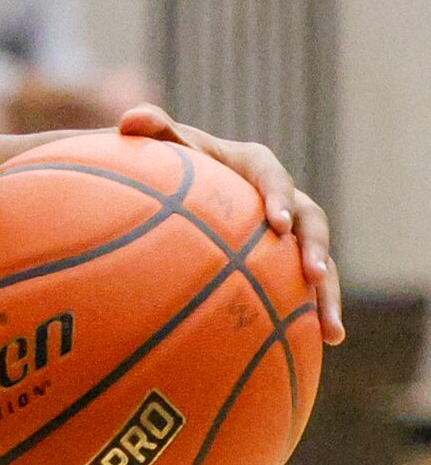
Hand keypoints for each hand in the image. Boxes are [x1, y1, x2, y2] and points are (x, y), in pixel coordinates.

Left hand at [118, 106, 342, 343]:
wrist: (167, 192)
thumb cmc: (162, 163)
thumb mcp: (157, 145)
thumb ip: (150, 131)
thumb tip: (131, 118)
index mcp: (251, 165)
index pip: (271, 175)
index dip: (279, 196)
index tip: (277, 223)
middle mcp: (278, 198)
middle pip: (311, 220)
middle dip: (315, 248)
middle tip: (312, 274)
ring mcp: (285, 233)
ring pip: (318, 260)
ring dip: (327, 293)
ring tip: (331, 330)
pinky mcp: (281, 262)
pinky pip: (303, 288)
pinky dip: (312, 314)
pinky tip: (321, 346)